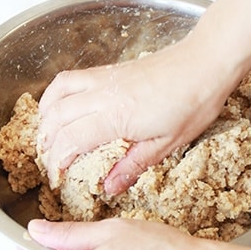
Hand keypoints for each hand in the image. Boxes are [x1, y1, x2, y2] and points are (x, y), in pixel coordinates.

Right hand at [37, 33, 236, 193]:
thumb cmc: (193, 102)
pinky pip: (70, 78)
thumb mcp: (167, 143)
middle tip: (50, 161)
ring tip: (46, 135)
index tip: (57, 177)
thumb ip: (133, 165)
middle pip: (56, 118)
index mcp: (116, 117)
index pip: (70, 140)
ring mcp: (103, 79)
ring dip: (45, 116)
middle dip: (45, 143)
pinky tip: (63, 104)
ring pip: (56, 93)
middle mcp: (102, 95)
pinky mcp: (109, 70)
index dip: (57, 162)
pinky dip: (56, 94)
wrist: (205, 62)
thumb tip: (110, 187)